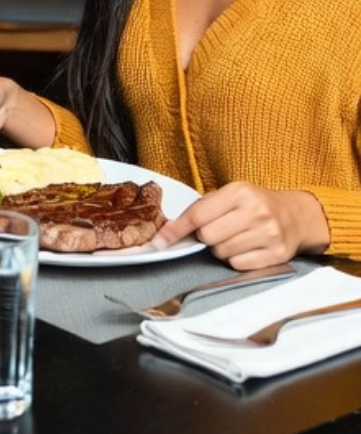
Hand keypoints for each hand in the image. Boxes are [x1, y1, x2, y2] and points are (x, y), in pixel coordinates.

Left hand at [151, 182, 329, 269]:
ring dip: (220, 249)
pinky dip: (236, 259)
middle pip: (208, 236)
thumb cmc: (254, 204)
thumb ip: (202, 208)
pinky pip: (238, 264)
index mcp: (239, 192)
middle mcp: (256, 212)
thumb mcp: (230, 195)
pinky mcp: (278, 255)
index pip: (198, 215)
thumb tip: (169, 230)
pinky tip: (246, 247)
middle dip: (204, 237)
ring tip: (234, 237)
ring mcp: (269, 234)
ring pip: (221, 252)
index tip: (160, 241)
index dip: (176, 229)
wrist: (296, 216)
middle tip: (216, 230)